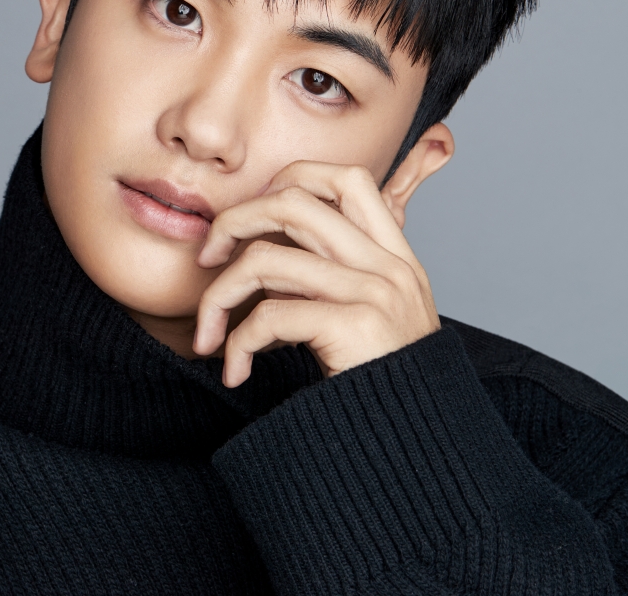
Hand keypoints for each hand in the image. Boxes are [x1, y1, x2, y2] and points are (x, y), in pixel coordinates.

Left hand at [191, 161, 439, 384]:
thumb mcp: (373, 317)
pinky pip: (269, 316)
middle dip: (234, 221)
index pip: (346, 178)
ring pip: (265, 259)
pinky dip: (237, 343)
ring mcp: (375, 293)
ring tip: (208, 333)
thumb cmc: (383, 388)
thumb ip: (335, 279)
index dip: (289, 180)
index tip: (253, 217)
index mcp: (395, 255)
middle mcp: (388, 266)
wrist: (420, 448)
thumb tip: (263, 255)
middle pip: (292, 202)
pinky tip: (236, 371)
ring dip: (219, 296)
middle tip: (208, 258)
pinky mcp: (354, 326)